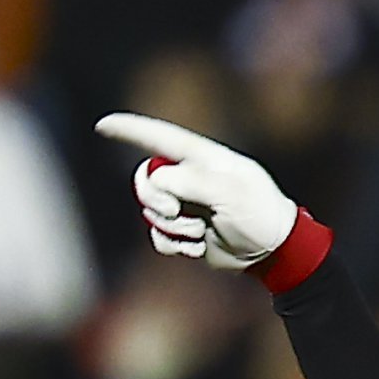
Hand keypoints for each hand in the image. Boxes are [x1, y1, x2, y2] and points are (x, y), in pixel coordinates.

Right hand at [96, 113, 297, 269]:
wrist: (274, 252)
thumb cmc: (260, 214)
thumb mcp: (232, 193)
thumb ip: (193, 182)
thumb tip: (157, 180)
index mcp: (201, 159)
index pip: (159, 137)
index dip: (129, 130)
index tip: (103, 126)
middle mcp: (189, 178)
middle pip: (144, 179)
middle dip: (153, 198)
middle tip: (175, 211)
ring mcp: (186, 206)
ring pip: (150, 211)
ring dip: (172, 227)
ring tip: (199, 233)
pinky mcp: (185, 233)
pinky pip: (158, 236)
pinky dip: (173, 245)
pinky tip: (197, 248)